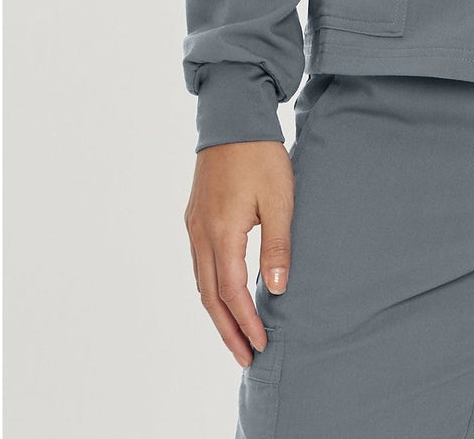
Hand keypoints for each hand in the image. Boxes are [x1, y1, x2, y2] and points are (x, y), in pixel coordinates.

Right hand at [184, 140, 293, 366]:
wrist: (233, 116)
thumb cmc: (261, 155)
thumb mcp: (279, 199)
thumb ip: (276, 245)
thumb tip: (273, 289)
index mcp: (222, 233)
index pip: (231, 293)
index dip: (246, 323)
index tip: (261, 346)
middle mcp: (200, 235)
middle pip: (209, 297)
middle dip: (227, 330)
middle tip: (246, 357)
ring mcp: (194, 226)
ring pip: (201, 283)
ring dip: (217, 312)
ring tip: (236, 334)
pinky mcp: (195, 216)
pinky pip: (200, 264)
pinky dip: (212, 288)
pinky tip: (224, 295)